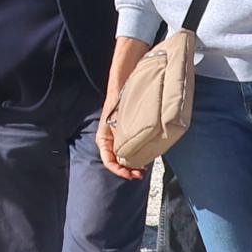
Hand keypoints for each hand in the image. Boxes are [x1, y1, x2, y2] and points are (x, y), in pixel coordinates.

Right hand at [94, 41, 151, 179]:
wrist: (125, 78)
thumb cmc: (120, 96)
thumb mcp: (118, 115)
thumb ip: (121, 132)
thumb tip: (127, 152)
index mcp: (104, 136)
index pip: (108, 159)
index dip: (119, 169)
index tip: (131, 173)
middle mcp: (111, 138)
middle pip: (117, 161)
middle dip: (128, 169)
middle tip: (141, 173)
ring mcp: (120, 135)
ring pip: (125, 155)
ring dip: (133, 163)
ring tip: (145, 167)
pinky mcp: (129, 131)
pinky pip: (131, 147)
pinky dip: (138, 153)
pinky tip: (147, 154)